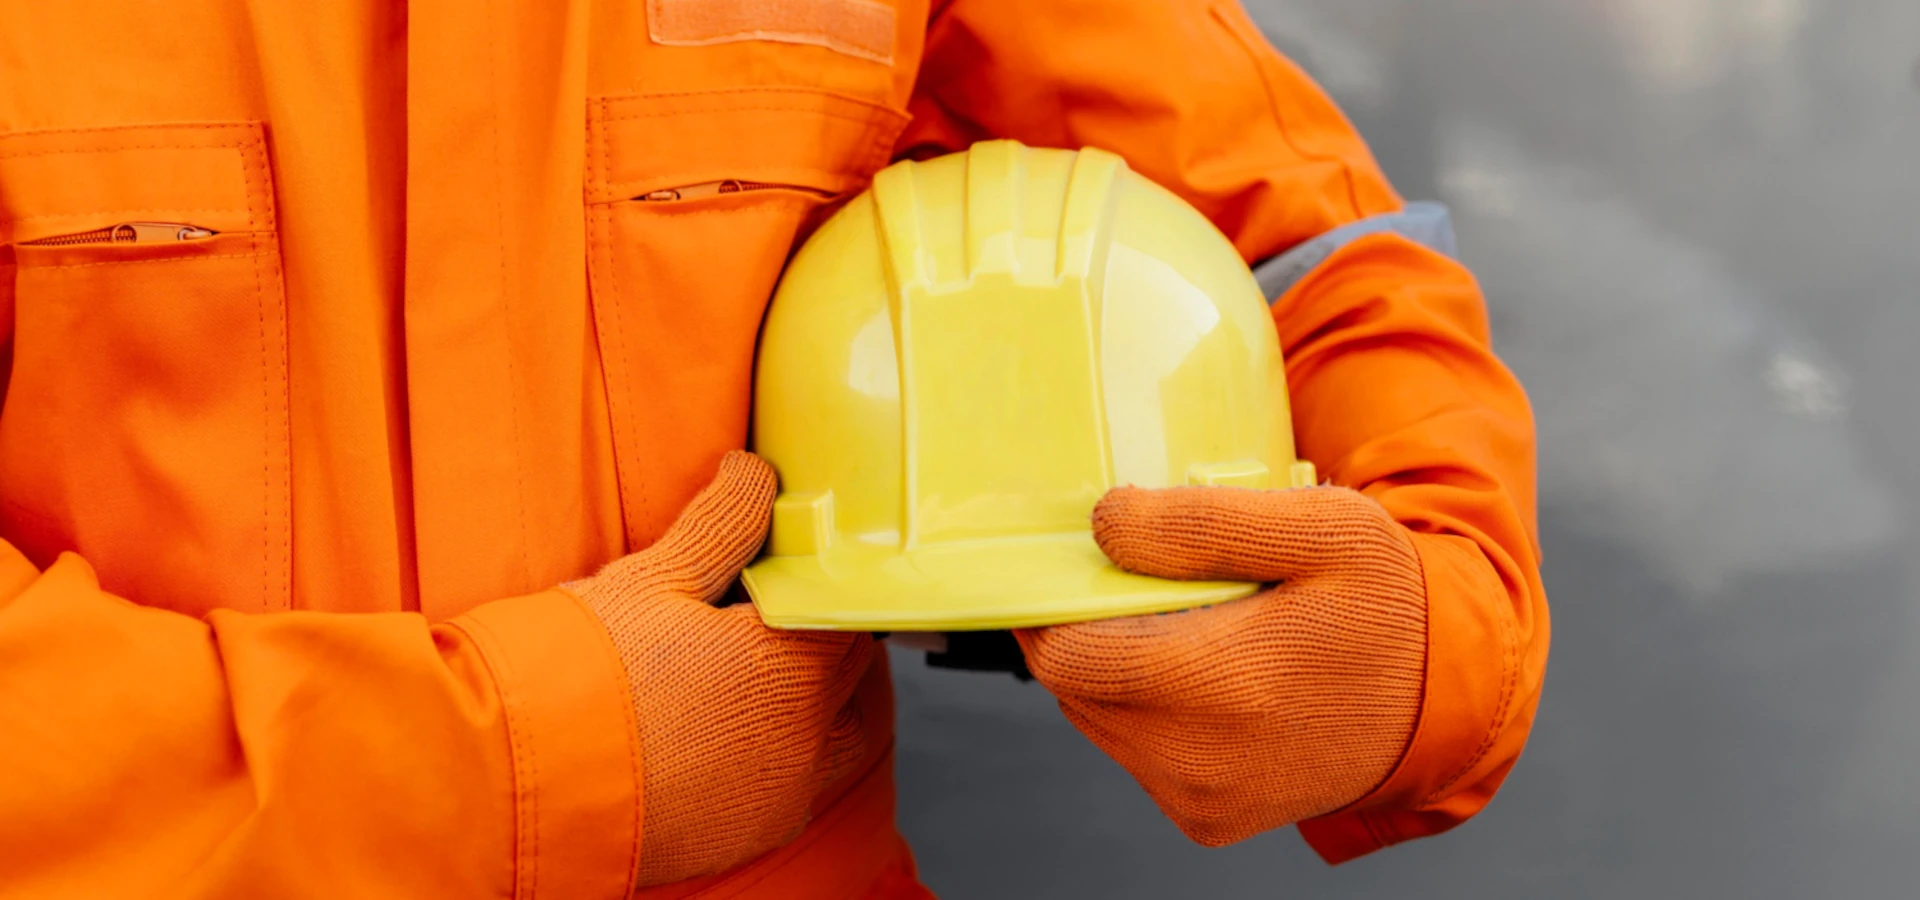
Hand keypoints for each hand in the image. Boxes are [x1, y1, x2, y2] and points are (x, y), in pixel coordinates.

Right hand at [571, 452, 873, 884]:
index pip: (849, 610)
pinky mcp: (751, 835)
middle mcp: (804, 738)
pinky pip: (796, 786)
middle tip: (780, 614)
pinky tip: (739, 730)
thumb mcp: (654, 579)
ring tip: (770, 676)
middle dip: (824, 639)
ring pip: (838, 734)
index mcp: (791, 667)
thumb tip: (756, 472)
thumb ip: (724, 523)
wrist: (519, 784)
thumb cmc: (582, 675)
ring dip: (821, 702)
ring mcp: (781, 795)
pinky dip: (787, 754)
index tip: (798, 570)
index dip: (825, 582)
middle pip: (849, 672)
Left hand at [1015, 484, 1427, 844]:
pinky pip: (1136, 754)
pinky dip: (1146, 710)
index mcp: (1224, 685)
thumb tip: (1105, 523)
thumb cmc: (1383, 603)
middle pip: (1074, 688)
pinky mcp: (1208, 820)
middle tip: (1134, 583)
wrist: (1441, 698)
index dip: (1049, 607)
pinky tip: (1200, 675)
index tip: (1069, 563)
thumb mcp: (1320, 528)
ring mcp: (1202, 800)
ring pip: (1097, 721)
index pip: (1066, 656)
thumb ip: (1205, 524)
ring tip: (1180, 626)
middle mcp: (1202, 761)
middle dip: (1086, 632)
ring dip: (1115, 670)